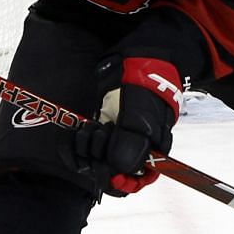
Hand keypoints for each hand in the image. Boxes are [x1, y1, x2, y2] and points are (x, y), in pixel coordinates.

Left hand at [72, 56, 183, 194]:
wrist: (141, 52)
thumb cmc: (148, 80)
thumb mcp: (143, 109)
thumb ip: (133, 140)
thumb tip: (122, 169)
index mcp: (153, 147)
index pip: (137, 179)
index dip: (124, 180)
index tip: (110, 169)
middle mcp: (135, 146)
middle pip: (114, 173)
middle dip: (102, 159)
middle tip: (102, 133)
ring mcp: (117, 137)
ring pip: (98, 162)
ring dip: (89, 151)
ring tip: (92, 128)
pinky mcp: (103, 127)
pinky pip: (87, 149)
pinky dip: (80, 145)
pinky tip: (83, 130)